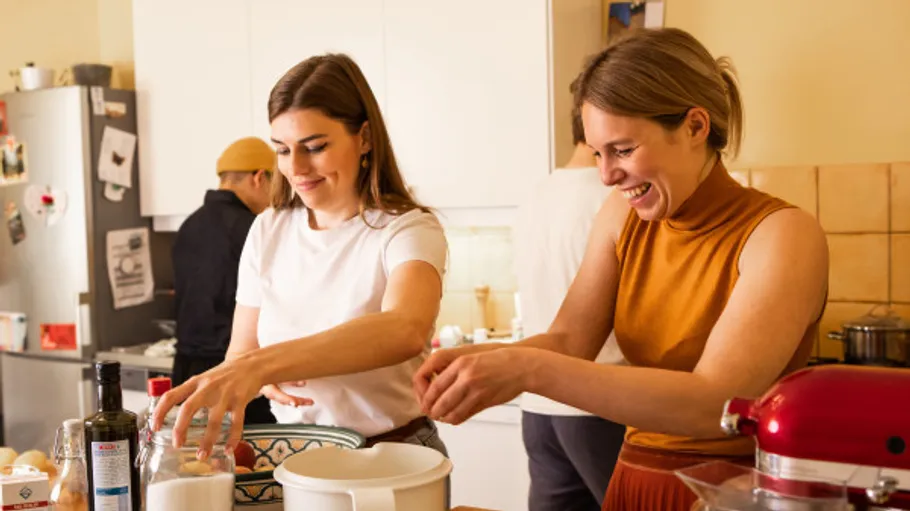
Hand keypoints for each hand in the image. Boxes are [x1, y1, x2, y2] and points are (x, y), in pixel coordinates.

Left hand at [151, 360, 310, 458]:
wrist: (253, 364)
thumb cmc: (227, 374)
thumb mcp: (205, 378)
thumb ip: (191, 393)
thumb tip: (176, 414)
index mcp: (196, 382)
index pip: (171, 395)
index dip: (159, 412)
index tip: (154, 427)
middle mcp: (208, 388)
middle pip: (189, 408)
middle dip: (181, 428)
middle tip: (177, 444)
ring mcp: (225, 395)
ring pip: (213, 420)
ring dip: (207, 440)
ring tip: (202, 454)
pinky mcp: (241, 401)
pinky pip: (236, 423)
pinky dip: (232, 439)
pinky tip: (228, 448)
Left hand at [415, 346, 534, 424]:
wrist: (521, 366)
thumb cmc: (498, 360)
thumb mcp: (472, 356)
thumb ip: (454, 369)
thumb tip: (435, 384)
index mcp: (460, 362)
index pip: (433, 384)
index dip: (425, 397)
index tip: (425, 401)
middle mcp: (466, 376)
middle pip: (438, 401)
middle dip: (431, 410)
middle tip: (430, 412)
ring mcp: (476, 390)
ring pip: (450, 412)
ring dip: (443, 417)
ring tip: (441, 416)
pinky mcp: (484, 401)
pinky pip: (463, 415)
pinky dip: (455, 419)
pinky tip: (454, 417)